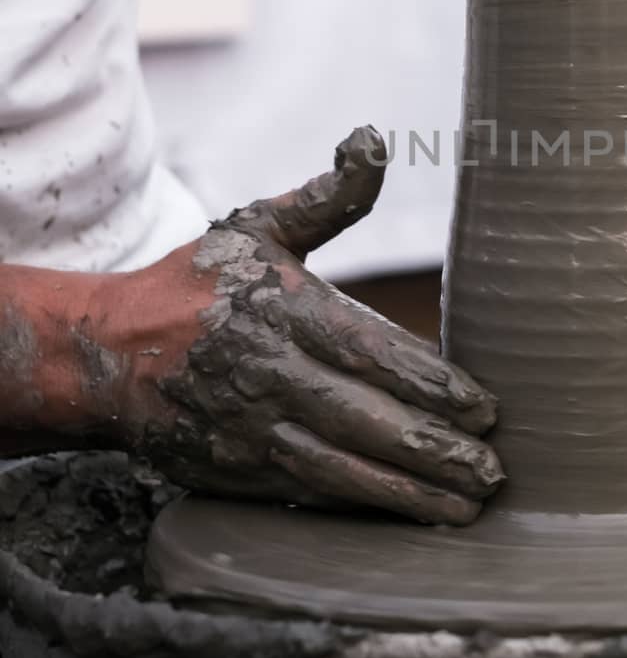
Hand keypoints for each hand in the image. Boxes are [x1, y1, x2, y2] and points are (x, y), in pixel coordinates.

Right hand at [106, 128, 503, 523]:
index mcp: (284, 310)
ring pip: (341, 468)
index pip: (373, 353)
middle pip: (365, 419)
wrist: (102, 353)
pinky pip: (307, 492)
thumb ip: (327, 197)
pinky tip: (406, 516)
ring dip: (408, 493)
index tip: (486, 407)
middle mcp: (269, 373)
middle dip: (434, 450)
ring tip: (465, 508)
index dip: (433, 385)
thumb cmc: (196, 285)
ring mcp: (249, 429)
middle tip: (494, 472)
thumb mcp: (257, 228)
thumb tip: (374, 141)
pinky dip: (358, 507)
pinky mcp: (234, 472)